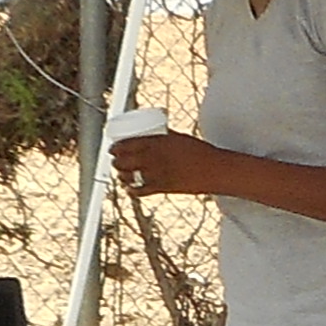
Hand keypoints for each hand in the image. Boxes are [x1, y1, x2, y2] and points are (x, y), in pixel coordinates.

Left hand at [109, 128, 226, 201]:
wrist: (213, 170)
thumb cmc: (200, 151)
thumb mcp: (179, 138)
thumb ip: (165, 137)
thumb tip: (157, 134)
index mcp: (157, 143)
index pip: (128, 144)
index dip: (116, 147)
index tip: (113, 148)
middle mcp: (153, 158)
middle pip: (125, 161)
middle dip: (116, 161)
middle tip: (115, 160)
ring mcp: (156, 174)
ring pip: (130, 177)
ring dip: (121, 175)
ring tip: (121, 174)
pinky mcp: (162, 188)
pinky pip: (141, 191)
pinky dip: (132, 191)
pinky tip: (129, 189)